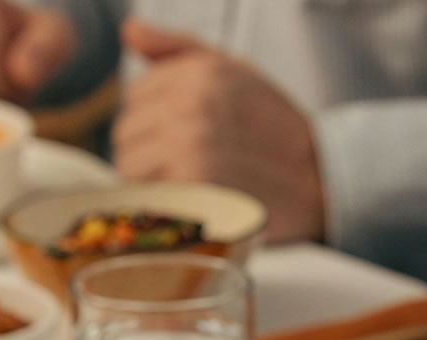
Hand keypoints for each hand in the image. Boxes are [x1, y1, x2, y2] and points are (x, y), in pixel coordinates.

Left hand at [113, 19, 326, 242]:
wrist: (319, 178)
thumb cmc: (270, 125)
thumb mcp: (233, 71)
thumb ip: (176, 49)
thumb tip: (129, 30)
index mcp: (198, 71)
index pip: (135, 96)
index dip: (156, 118)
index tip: (192, 130)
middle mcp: (191, 103)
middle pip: (125, 134)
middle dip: (150, 150)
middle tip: (194, 160)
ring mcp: (189, 145)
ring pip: (128, 167)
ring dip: (152, 179)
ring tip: (193, 179)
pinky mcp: (191, 186)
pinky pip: (145, 196)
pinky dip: (161, 203)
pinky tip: (192, 200)